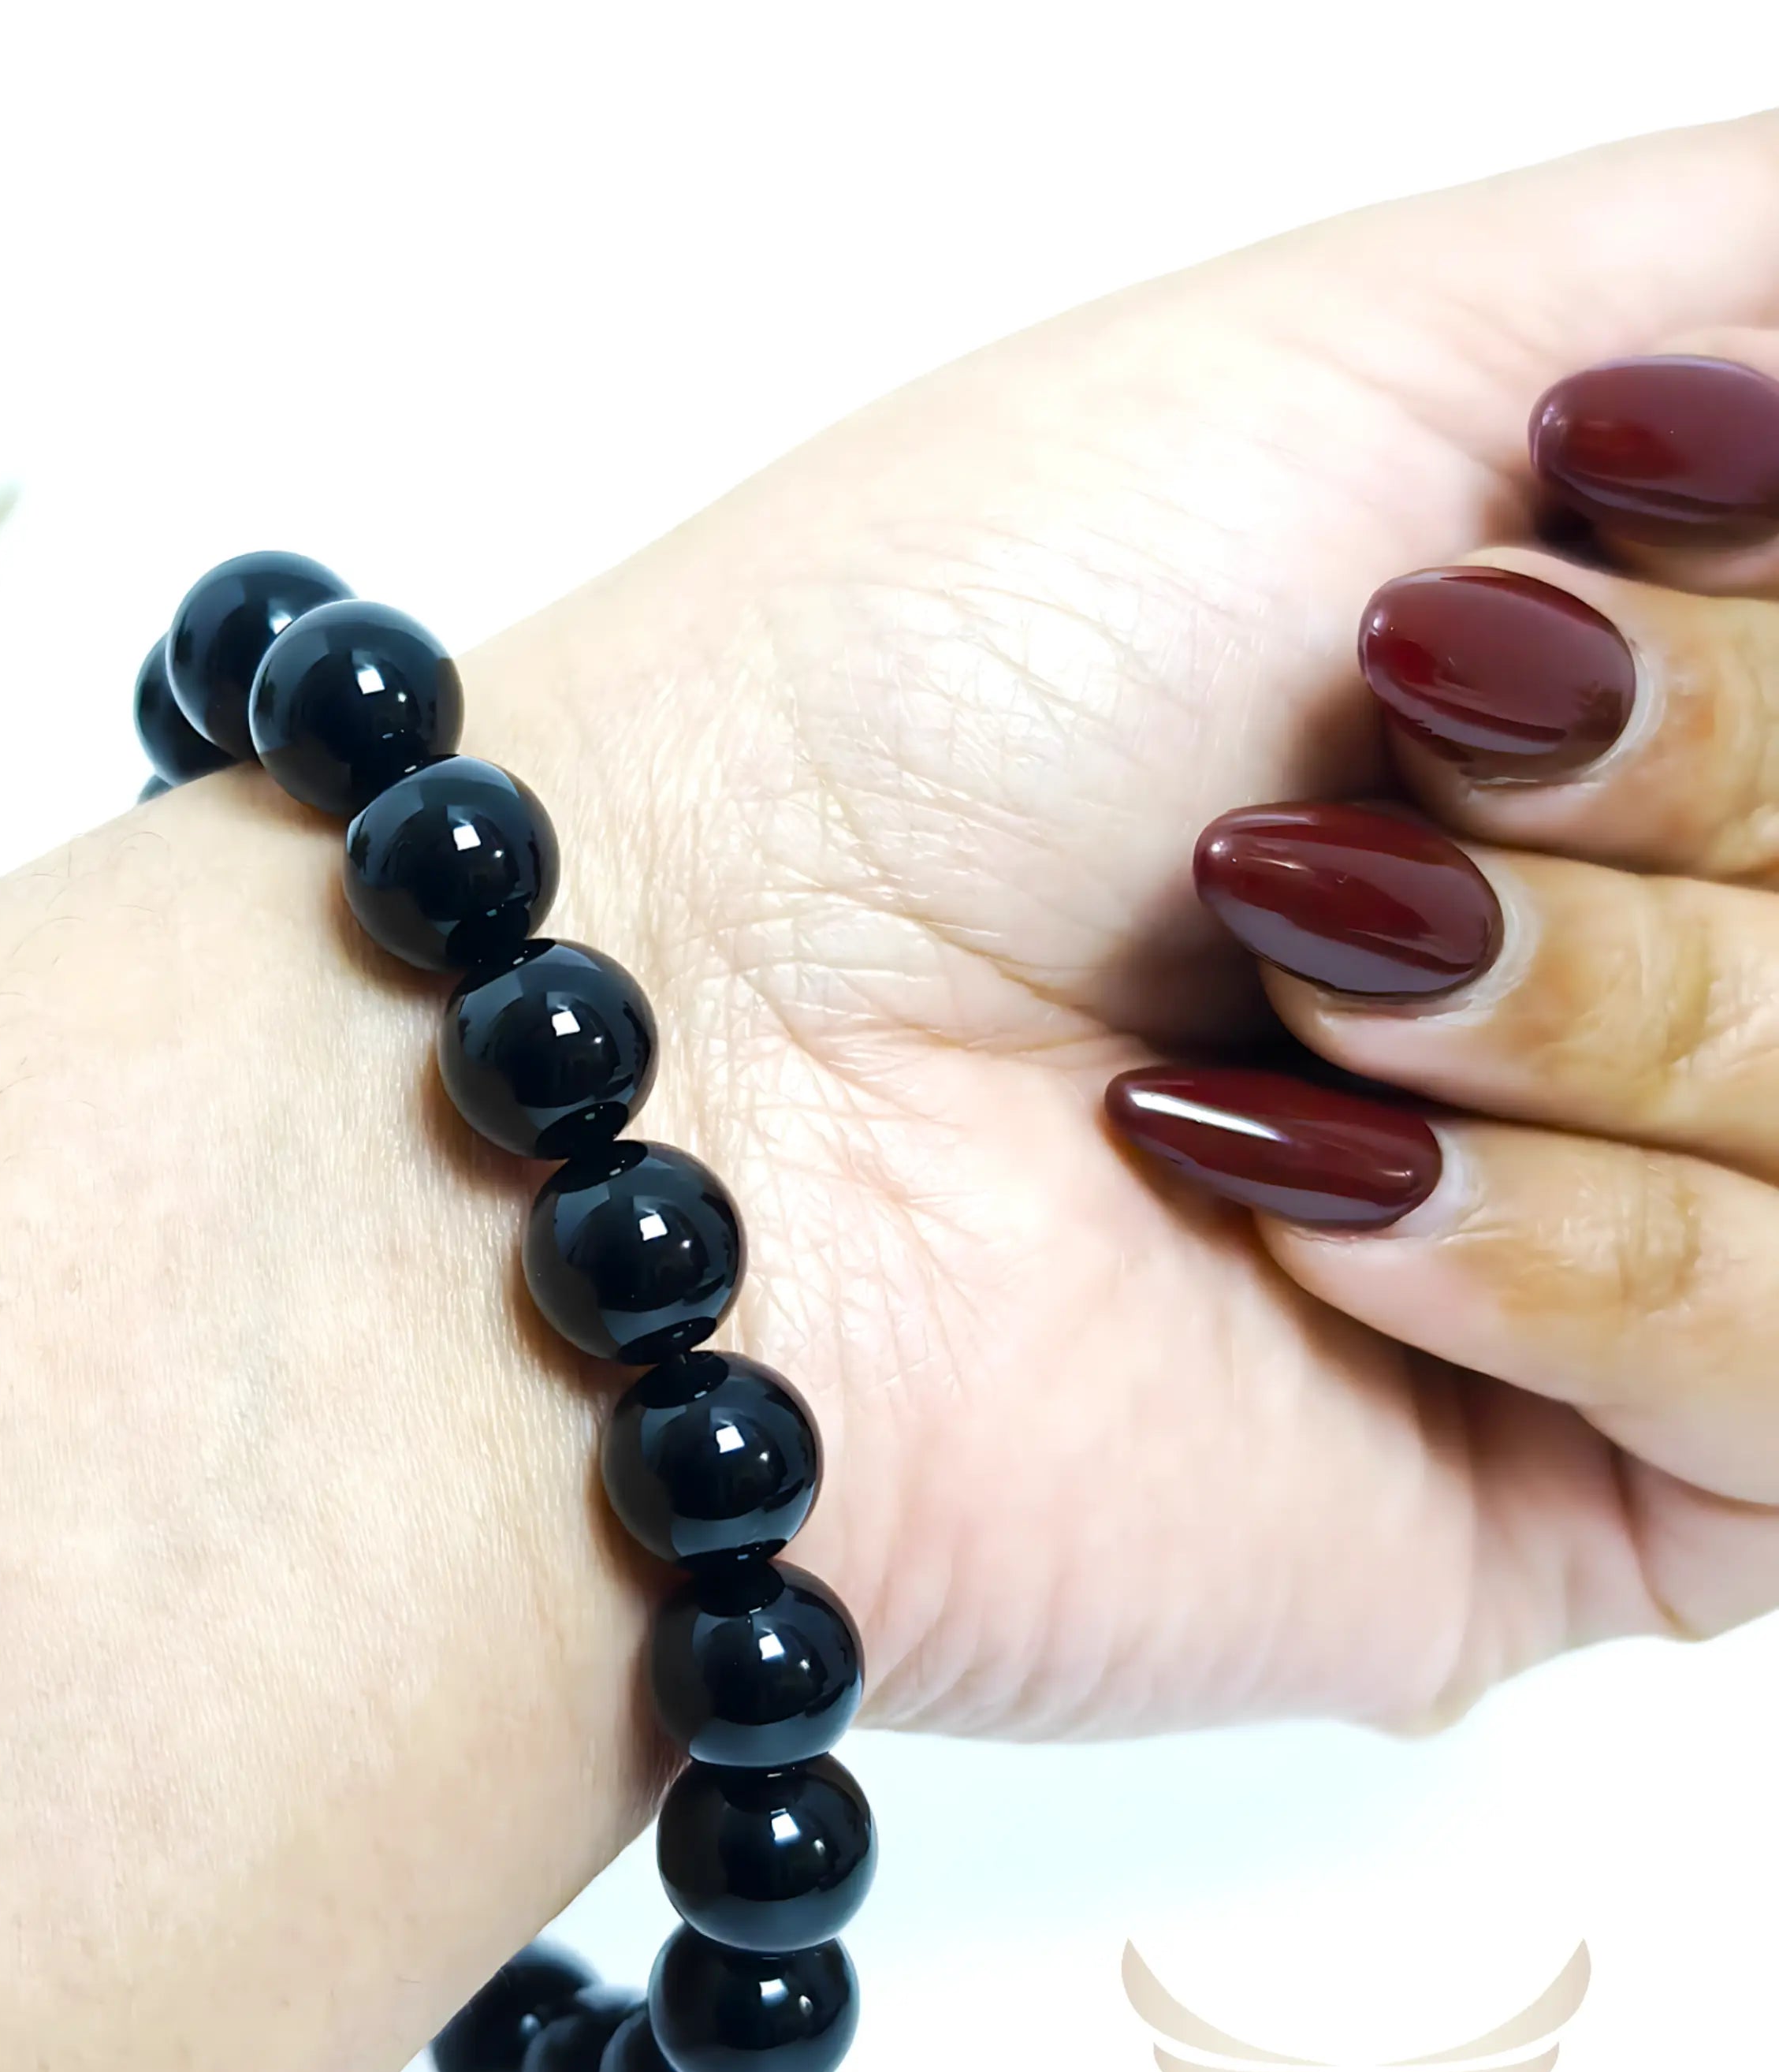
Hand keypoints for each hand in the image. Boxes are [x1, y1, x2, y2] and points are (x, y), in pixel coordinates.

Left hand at [468, 114, 1778, 1735]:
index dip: (1764, 605)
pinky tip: (1309, 1218)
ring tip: (1295, 993)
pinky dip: (1574, 1255)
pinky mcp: (1601, 1507)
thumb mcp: (1382, 349)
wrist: (681, 1074)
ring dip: (1607, 1007)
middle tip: (1392, 766)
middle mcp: (1645, 977)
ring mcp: (1637, 1245)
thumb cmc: (937, 681)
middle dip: (1699, 767)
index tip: (1566, 501)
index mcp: (1623, 727)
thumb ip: (1757, 283)